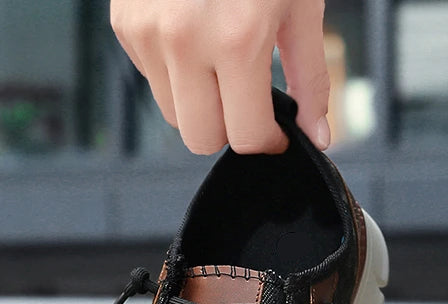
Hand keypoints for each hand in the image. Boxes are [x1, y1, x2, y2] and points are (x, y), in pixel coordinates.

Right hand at [110, 0, 329, 154]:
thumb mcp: (300, 9)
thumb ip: (311, 81)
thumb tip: (318, 135)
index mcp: (236, 40)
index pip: (246, 136)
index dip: (268, 142)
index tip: (276, 133)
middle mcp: (183, 41)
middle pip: (201, 137)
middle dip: (230, 129)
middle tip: (249, 103)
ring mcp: (147, 31)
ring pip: (174, 116)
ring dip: (201, 105)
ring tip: (222, 65)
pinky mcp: (125, 23)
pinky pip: (153, 81)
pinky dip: (177, 75)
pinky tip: (196, 39)